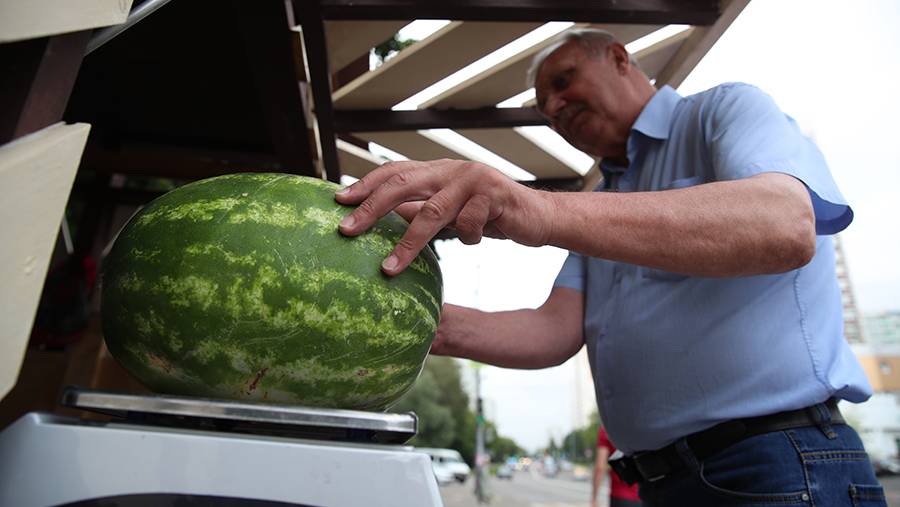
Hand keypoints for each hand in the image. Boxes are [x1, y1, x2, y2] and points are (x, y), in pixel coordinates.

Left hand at [335, 159, 555, 274]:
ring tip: (389, 268)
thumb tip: (382, 215)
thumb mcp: (451, 213)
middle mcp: (452, 169)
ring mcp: (474, 179)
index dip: (366, 184)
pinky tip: (478, 240)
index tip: (338, 200)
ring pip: (433, 210)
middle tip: (346, 229)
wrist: (538, 217)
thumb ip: (421, 210)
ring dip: (408, 243)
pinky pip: (469, 224)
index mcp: (438, 171)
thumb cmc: (490, 216)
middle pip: (404, 183)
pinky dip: (469, 238)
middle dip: (372, 207)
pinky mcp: (496, 194)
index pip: (395, 171)